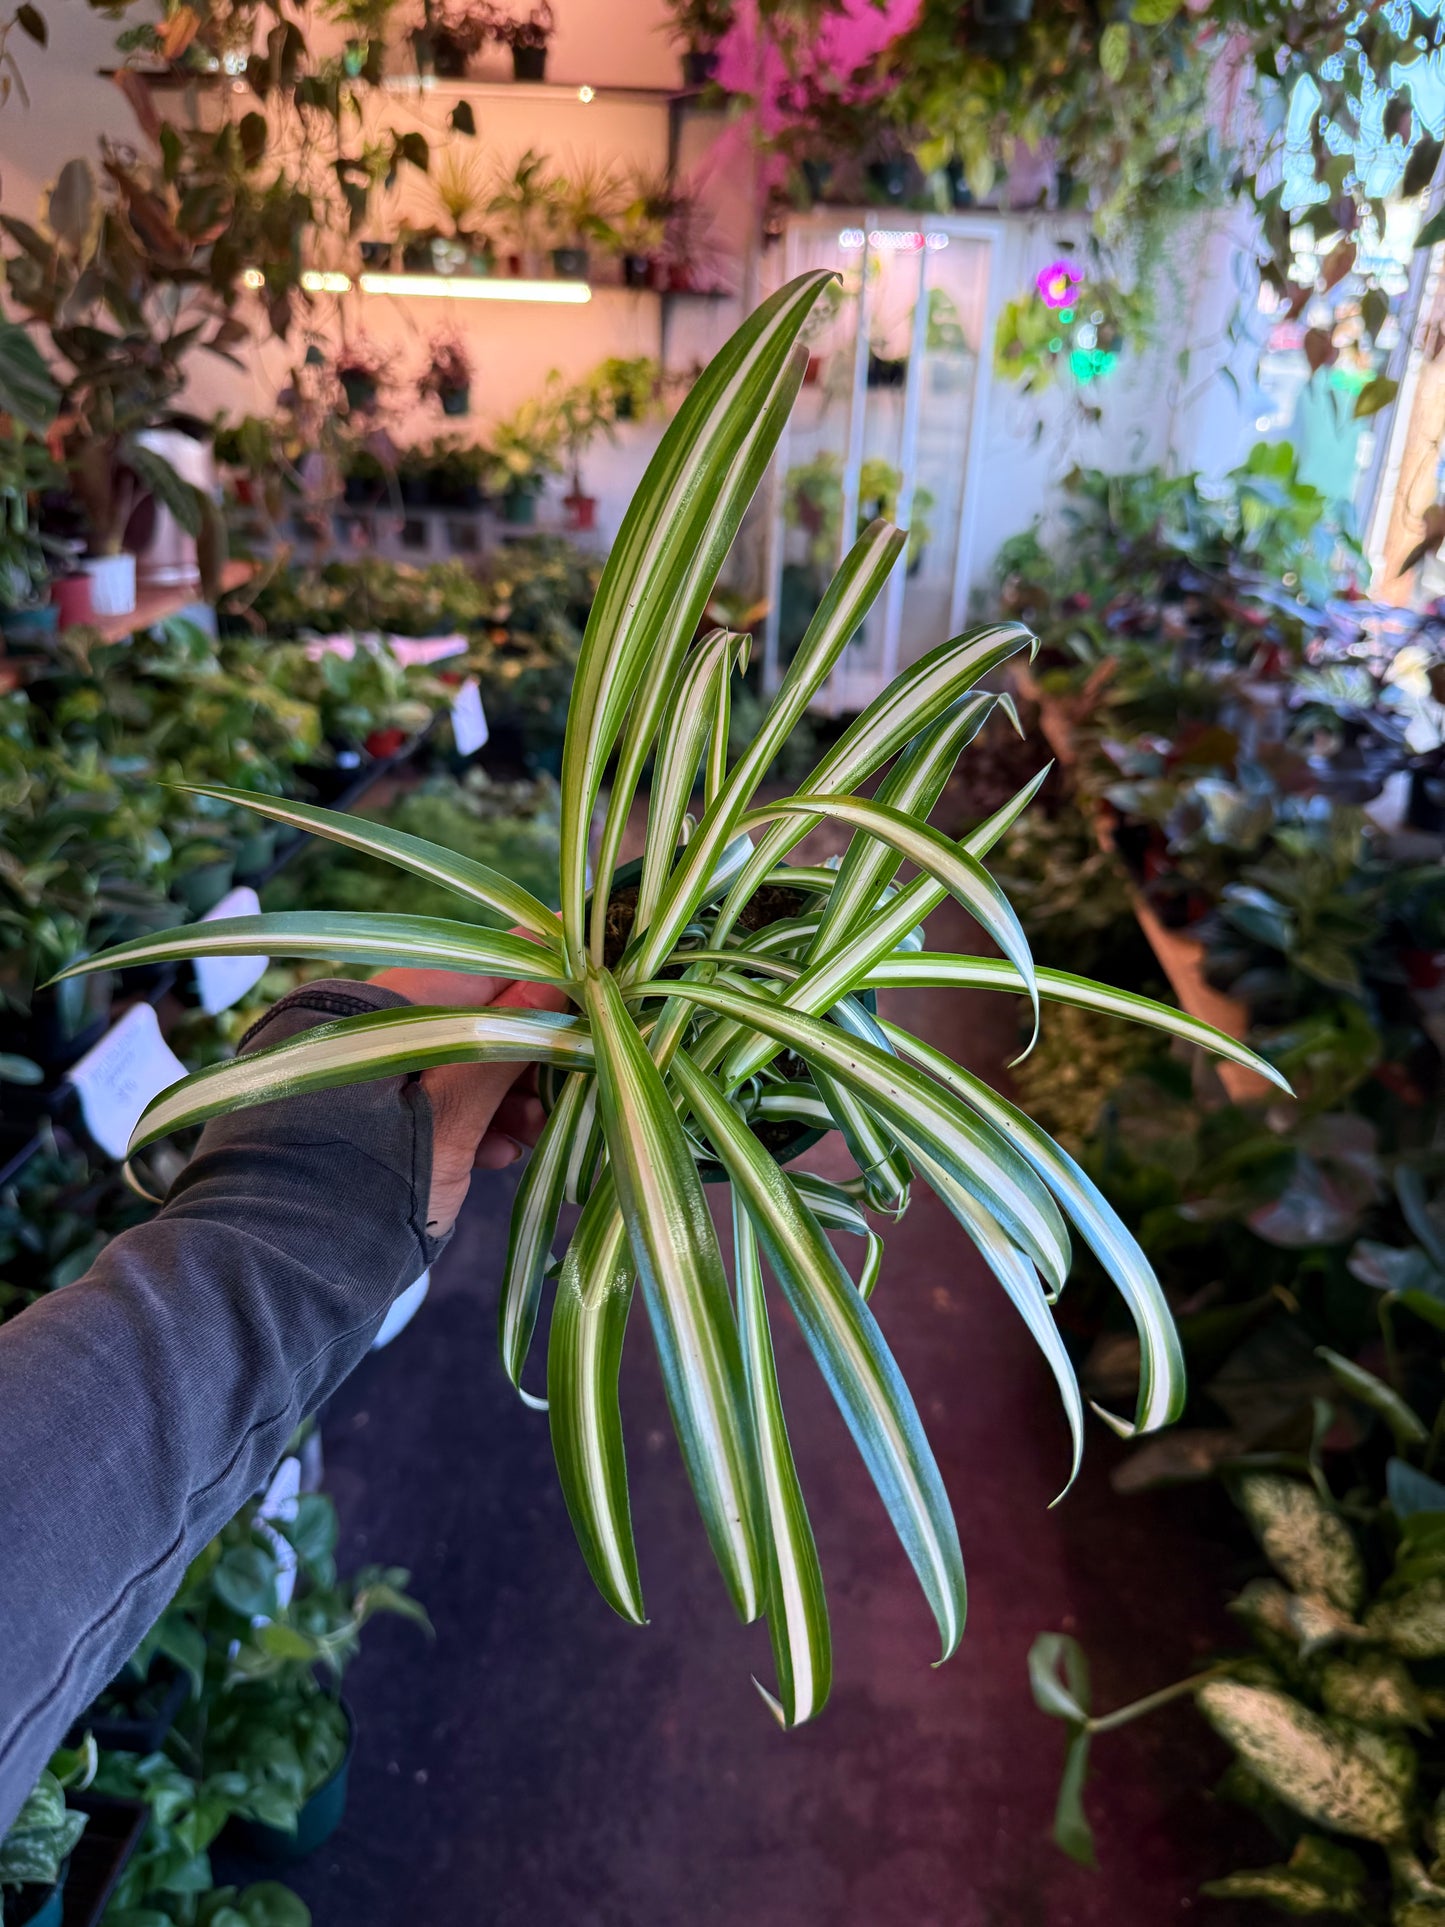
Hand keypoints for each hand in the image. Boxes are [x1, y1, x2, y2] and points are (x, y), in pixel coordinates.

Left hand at [370, 952, 569, 1236]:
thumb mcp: (451, 1114)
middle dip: (532, 1051)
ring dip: (511, 1094)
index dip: (548, 974)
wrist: (295, 1267)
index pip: (486, 962)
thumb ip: (507, 1043)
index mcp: (388, 1004)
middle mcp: (379, 1026)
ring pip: (466, 1061)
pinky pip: (441, 1099)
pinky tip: (499, 1153)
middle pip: (481, 1015)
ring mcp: (378, 1073)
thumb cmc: (370, 1181)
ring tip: (536, 1133)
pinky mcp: (378, 1116)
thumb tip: (564, 983)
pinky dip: (475, 1121)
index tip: (597, 990)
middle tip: (570, 1089)